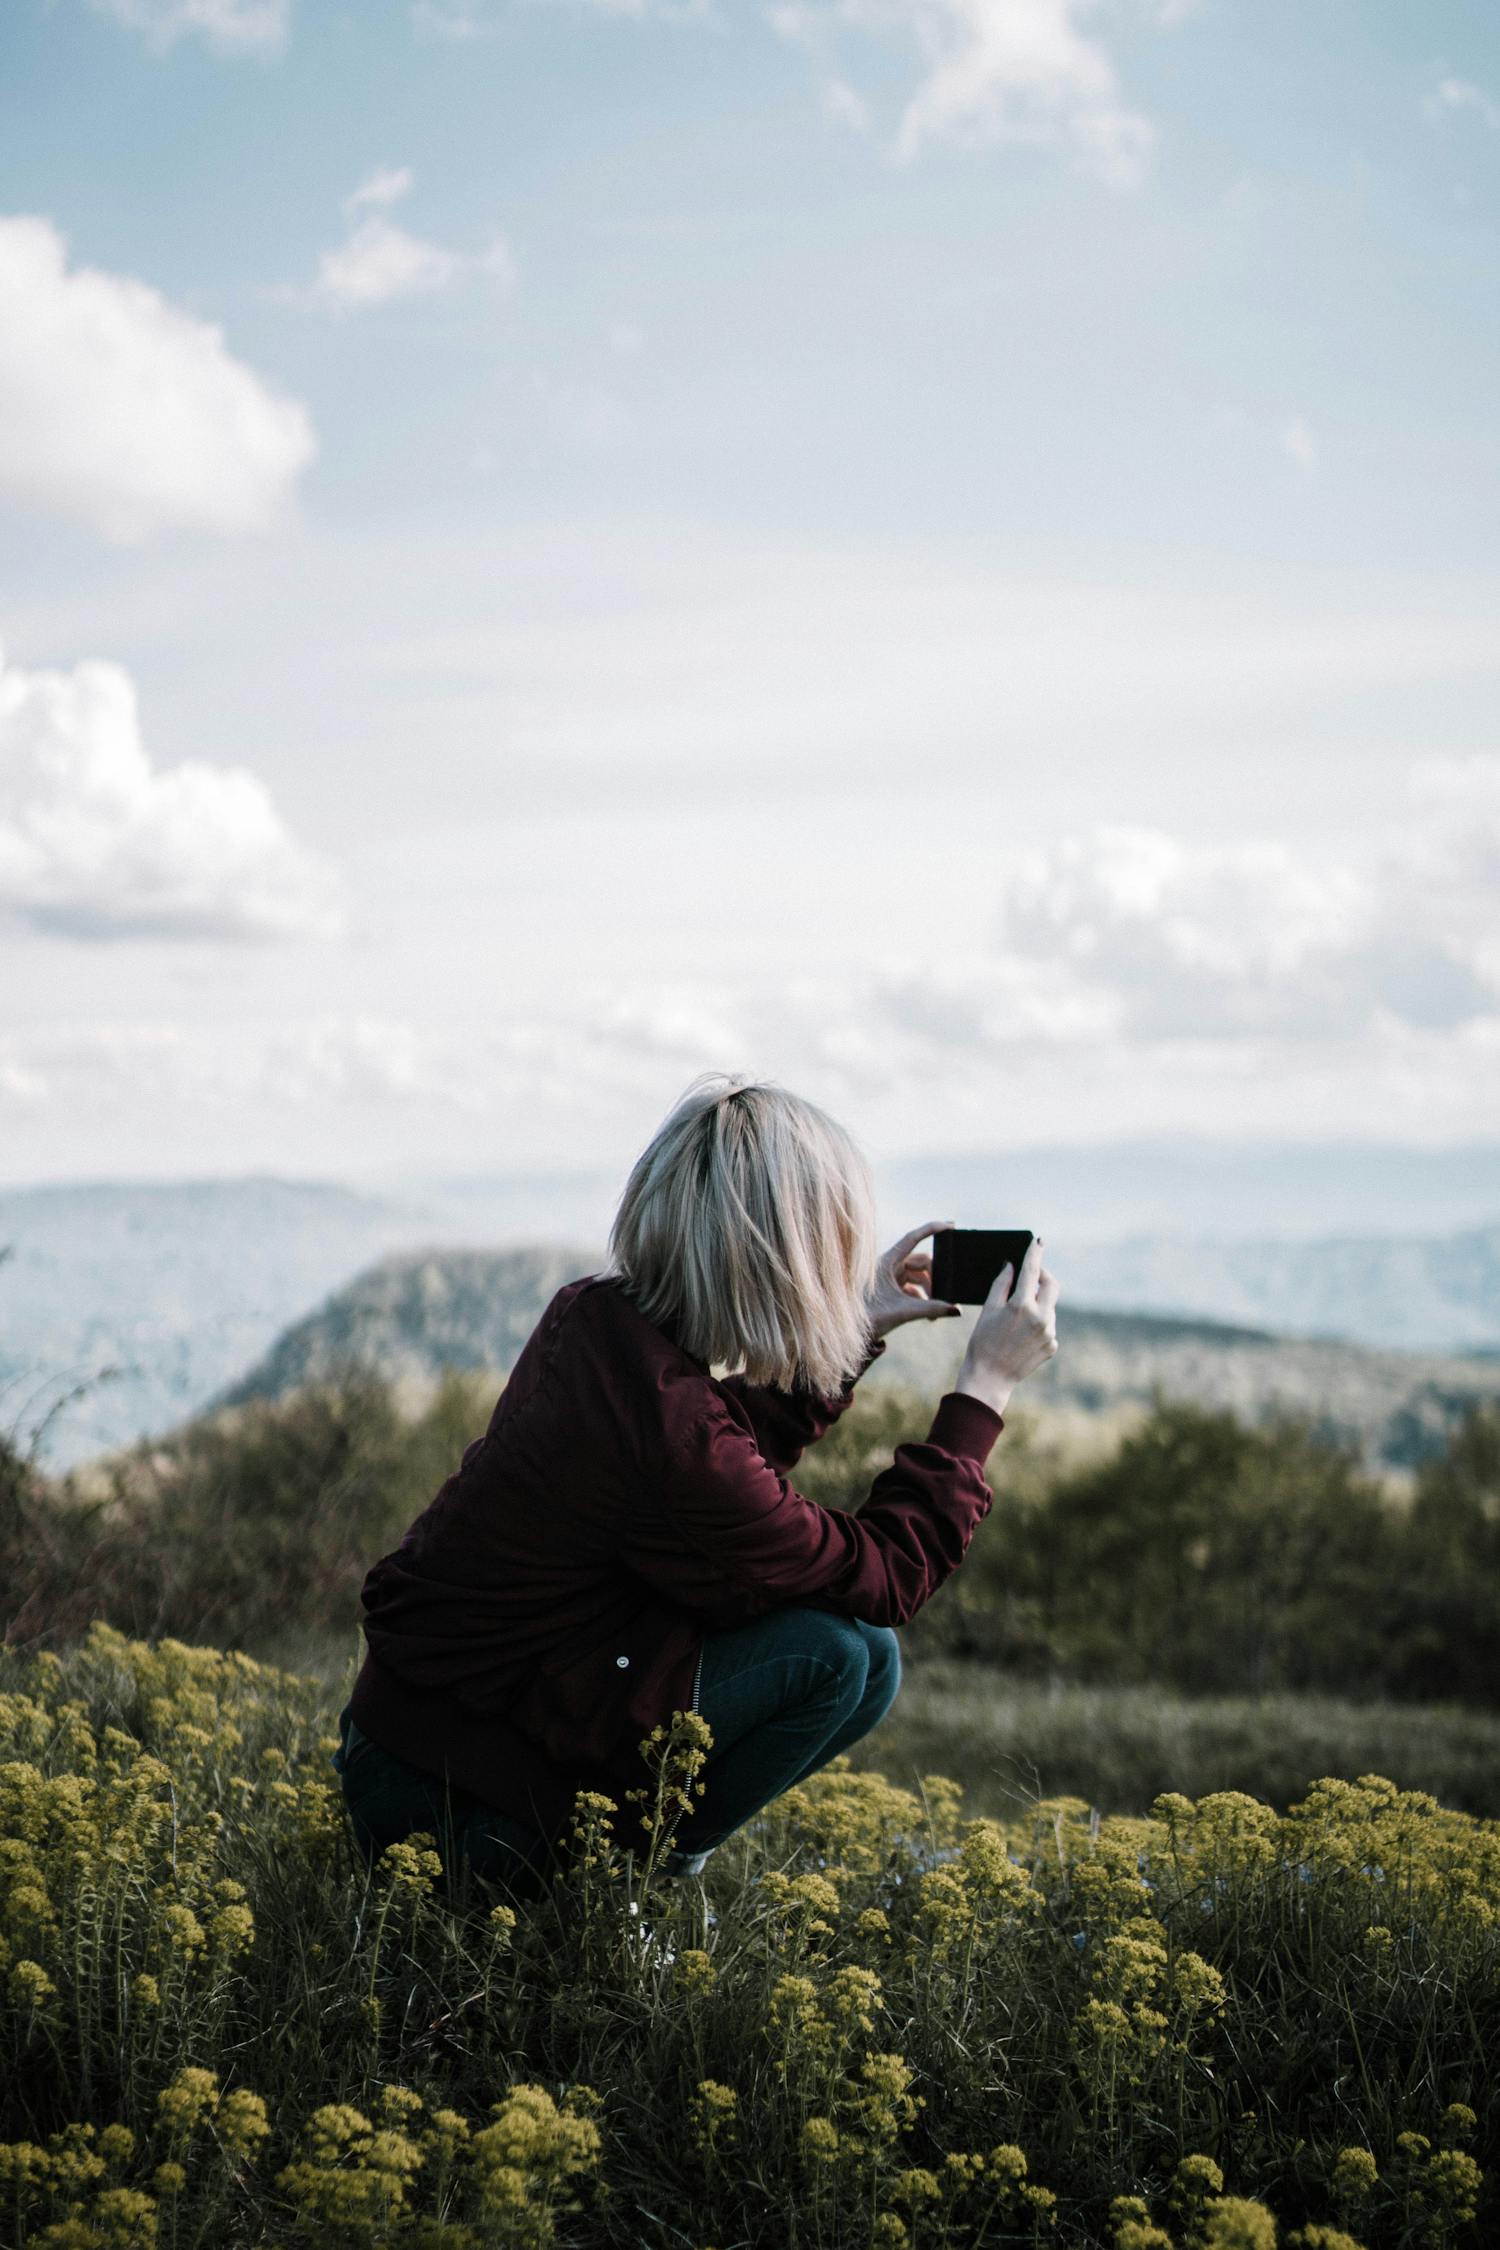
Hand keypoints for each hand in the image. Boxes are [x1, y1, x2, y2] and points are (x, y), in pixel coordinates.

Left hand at [865, 1220, 966, 1340]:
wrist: (851, 1334)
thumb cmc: (871, 1318)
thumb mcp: (905, 1312)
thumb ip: (933, 1309)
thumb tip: (958, 1310)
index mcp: (887, 1262)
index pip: (913, 1238)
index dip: (931, 1229)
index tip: (950, 1225)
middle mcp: (888, 1265)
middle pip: (921, 1262)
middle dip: (935, 1277)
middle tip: (945, 1294)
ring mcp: (889, 1276)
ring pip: (918, 1276)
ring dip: (930, 1290)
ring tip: (935, 1312)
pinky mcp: (890, 1288)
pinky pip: (912, 1287)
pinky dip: (922, 1298)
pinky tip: (929, 1315)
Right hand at [955, 1235, 1059, 1416]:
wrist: (990, 1377)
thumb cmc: (983, 1342)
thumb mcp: (988, 1309)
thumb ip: (1002, 1284)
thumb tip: (1011, 1265)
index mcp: (1022, 1305)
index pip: (1032, 1270)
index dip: (1035, 1253)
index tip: (1038, 1241)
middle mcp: (1041, 1318)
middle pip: (1052, 1285)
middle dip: (1043, 1276)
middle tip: (1031, 1275)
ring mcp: (1049, 1333)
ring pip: (1049, 1306)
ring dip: (1037, 1303)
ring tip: (1015, 1318)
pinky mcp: (1052, 1345)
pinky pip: (1048, 1325)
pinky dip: (1037, 1323)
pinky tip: (1020, 1335)